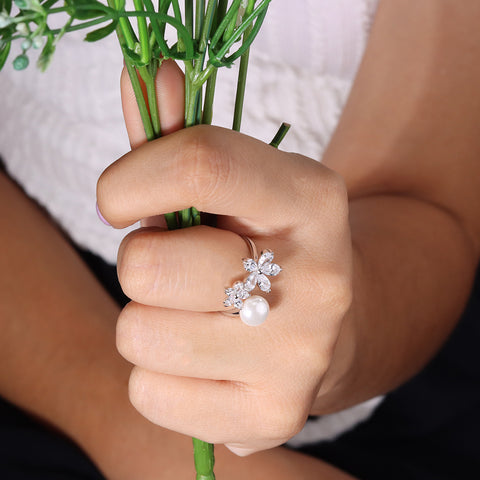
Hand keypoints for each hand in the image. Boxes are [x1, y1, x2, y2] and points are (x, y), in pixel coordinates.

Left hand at [96, 60, 352, 455]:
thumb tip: (145, 77)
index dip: (131, 179)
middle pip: (150, 266)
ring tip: (194, 315)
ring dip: (148, 320)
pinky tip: (204, 361)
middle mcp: (319, 283)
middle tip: (182, 268)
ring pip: (140, 336)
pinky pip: (150, 393)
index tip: (122, 199)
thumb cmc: (267, 245)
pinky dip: (160, 375)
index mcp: (313, 201)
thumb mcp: (239, 185)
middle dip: (142, 263)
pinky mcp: (272, 417)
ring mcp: (299, 359)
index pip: (200, 166)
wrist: (328, 326)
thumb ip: (183, 137)